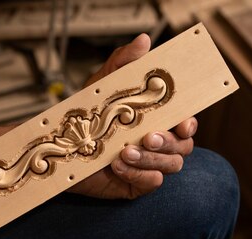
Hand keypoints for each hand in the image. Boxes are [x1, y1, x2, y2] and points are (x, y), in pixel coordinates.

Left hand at [70, 34, 195, 199]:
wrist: (61, 147)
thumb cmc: (86, 115)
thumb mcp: (103, 84)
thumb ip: (123, 63)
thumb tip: (144, 41)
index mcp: (158, 119)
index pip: (187, 123)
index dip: (190, 123)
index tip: (183, 123)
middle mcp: (158, 144)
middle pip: (183, 146)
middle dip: (168, 142)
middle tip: (147, 137)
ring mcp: (149, 165)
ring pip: (171, 165)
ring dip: (151, 159)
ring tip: (125, 152)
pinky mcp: (135, 183)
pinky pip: (152, 183)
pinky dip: (138, 174)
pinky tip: (117, 166)